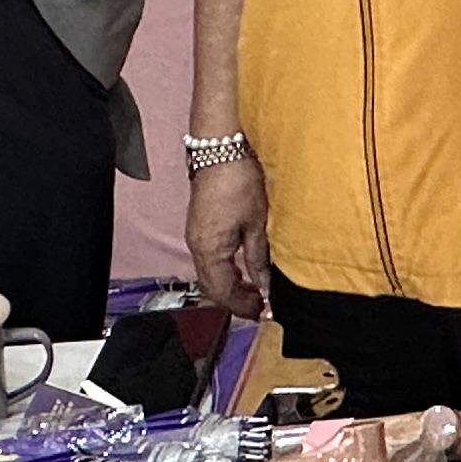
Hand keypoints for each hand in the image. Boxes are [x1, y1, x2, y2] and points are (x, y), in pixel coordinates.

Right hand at [185, 157, 272, 320]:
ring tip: (253, 292)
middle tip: (258, 307)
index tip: (260, 312)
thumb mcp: (256, 222)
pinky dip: (225, 271)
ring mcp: (196, 236)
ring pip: (209, 274)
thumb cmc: (238, 180)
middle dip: (234, 300)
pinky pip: (209, 260)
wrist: (220, 148)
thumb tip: (264, 282)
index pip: (222, 290)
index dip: (241, 305)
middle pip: (212, 286)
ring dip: (229, 286)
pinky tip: (241, 270)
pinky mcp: (200, 227)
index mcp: (209, 248)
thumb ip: (258, 256)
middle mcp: (197, 245)